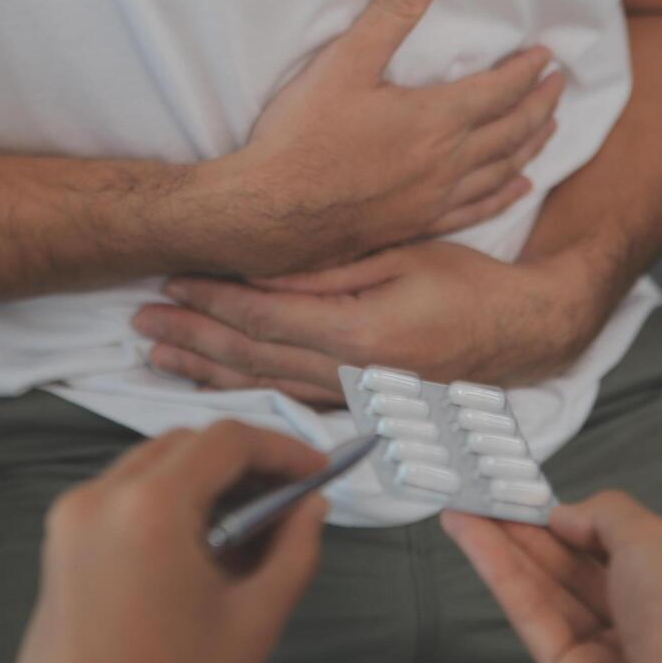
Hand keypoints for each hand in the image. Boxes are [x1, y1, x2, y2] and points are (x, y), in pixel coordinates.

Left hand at [6, 422, 327, 662]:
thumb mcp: (251, 624)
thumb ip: (293, 553)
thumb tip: (312, 508)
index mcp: (147, 509)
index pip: (226, 441)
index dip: (281, 449)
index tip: (318, 472)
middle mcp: (99, 497)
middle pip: (186, 444)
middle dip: (243, 462)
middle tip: (292, 496)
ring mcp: (70, 519)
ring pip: (150, 465)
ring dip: (204, 479)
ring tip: (253, 520)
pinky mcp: (58, 544)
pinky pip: (121, 496)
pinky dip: (166, 501)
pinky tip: (203, 542)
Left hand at [131, 241, 603, 407]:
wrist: (522, 333)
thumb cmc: (468, 286)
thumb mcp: (403, 257)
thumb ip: (330, 270)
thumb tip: (262, 268)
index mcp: (357, 336)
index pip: (262, 317)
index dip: (211, 300)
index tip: (170, 282)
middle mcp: (347, 375)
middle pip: (249, 357)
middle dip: (189, 338)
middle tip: (139, 321)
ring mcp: (352, 397)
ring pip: (261, 385)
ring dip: (203, 371)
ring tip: (156, 356)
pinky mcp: (359, 404)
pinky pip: (286, 400)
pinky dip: (242, 391)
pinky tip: (211, 385)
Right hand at [210, 0, 563, 276]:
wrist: (269, 213)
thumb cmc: (301, 137)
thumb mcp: (346, 61)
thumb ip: (394, 9)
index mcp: (436, 120)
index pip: (500, 91)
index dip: (526, 70)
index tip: (545, 55)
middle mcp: (447, 163)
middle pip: (513, 131)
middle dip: (540, 104)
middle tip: (559, 85)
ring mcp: (434, 200)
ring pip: (503, 171)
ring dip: (531, 146)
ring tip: (550, 128)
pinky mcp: (416, 225)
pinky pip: (476, 210)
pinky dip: (504, 196)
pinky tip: (518, 189)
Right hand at [440, 493, 661, 662]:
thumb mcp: (655, 538)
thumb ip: (604, 513)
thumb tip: (565, 513)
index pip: (620, 546)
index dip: (576, 519)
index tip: (536, 496)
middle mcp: (646, 625)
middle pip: (575, 567)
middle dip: (529, 530)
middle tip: (488, 496)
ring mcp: (606, 653)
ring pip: (545, 589)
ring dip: (502, 547)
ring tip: (465, 510)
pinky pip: (528, 614)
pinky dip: (497, 574)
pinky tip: (470, 539)